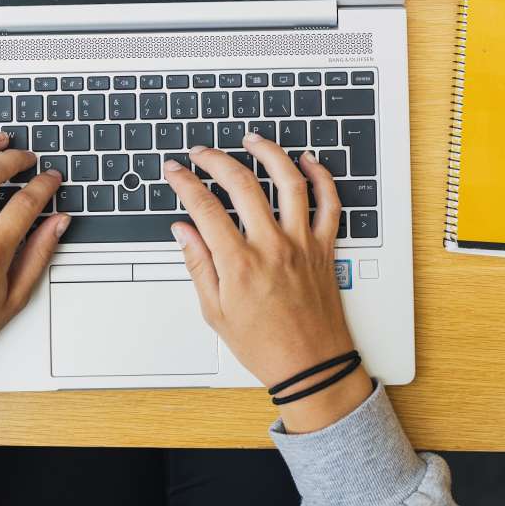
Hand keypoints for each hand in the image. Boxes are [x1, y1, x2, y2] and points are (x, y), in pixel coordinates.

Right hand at [164, 134, 372, 432]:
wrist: (311, 366)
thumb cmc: (264, 345)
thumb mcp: (215, 311)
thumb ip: (198, 265)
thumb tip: (183, 231)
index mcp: (239, 263)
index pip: (204, 207)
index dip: (184, 182)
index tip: (174, 171)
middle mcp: (272, 246)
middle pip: (242, 184)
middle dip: (216, 160)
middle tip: (202, 153)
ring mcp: (301, 243)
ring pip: (289, 181)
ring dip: (269, 153)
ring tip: (252, 140)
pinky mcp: (324, 247)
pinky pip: (329, 203)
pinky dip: (322, 177)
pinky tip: (308, 161)